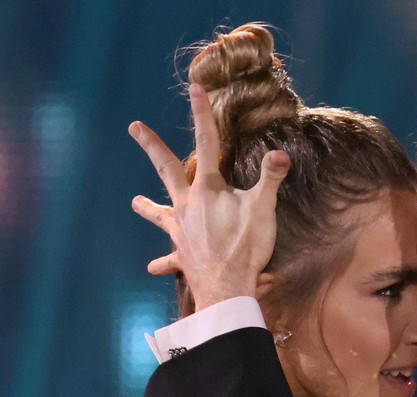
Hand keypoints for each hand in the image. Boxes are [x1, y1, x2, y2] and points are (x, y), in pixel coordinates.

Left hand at [128, 83, 290, 309]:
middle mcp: (187, 205)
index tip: (194, 89)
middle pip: (166, 169)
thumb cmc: (246, 247)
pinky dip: (163, 263)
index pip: (206, 143)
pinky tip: (152, 267)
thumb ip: (270, 180)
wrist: (227, 287)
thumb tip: (281, 154)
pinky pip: (170, 258)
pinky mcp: (183, 255)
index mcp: (207, 189)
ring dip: (148, 207)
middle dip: (152, 146)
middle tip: (135, 128)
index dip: (203, 115)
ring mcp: (180, 230)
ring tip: (135, 202)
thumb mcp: (263, 210)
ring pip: (160, 214)